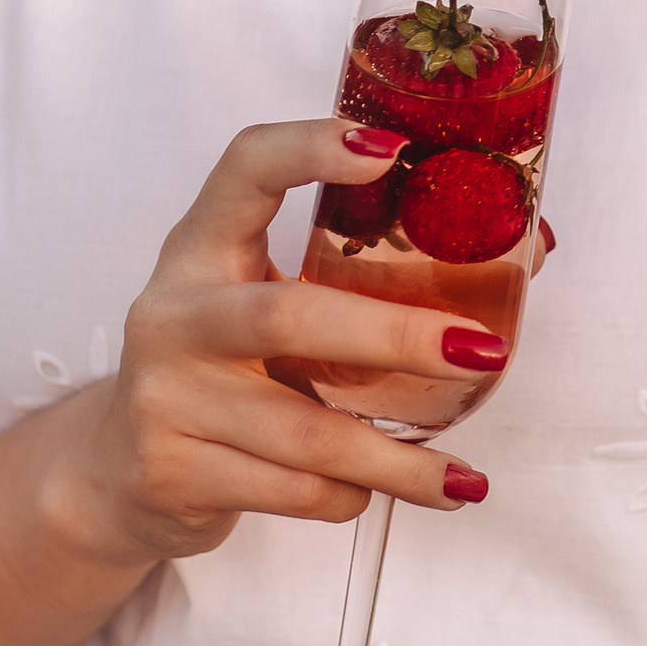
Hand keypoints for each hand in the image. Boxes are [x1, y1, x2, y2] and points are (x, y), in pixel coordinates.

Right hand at [48, 120, 497, 569]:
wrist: (117, 474)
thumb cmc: (226, 372)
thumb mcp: (266, 305)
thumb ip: (365, 281)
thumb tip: (530, 252)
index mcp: (200, 248)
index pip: (244, 167)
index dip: (311, 148)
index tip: (392, 149)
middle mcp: (172, 314)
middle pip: (290, 315)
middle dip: (396, 337)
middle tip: (482, 351)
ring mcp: (165, 396)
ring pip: (303, 432)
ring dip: (397, 460)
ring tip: (464, 480)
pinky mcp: (172, 472)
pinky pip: (289, 491)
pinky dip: (347, 498)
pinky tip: (371, 494)